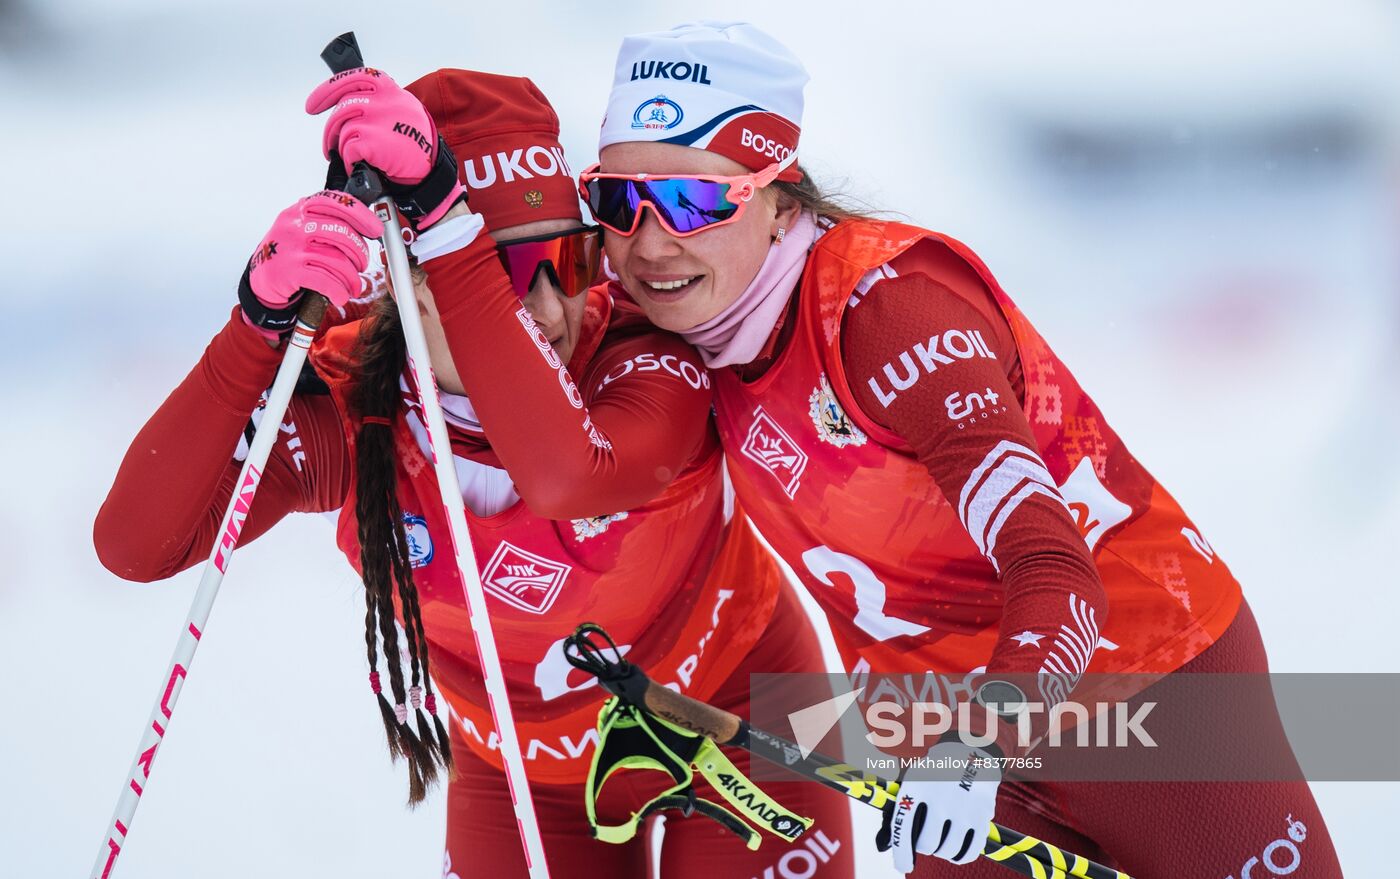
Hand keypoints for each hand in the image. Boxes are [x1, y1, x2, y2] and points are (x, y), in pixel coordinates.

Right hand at [238, 190, 381, 338]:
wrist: (260, 278)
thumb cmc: (288, 252)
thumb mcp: (301, 227)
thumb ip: (326, 221)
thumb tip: (365, 224)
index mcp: (299, 210)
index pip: (335, 202)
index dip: (361, 215)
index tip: (376, 229)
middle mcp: (295, 226)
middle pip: (342, 234)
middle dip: (360, 253)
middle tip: (363, 265)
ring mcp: (292, 248)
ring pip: (338, 260)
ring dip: (352, 278)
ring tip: (354, 285)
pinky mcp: (290, 271)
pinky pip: (326, 281)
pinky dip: (339, 291)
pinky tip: (341, 296)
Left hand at [305, 67, 466, 228]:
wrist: (429, 171)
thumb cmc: (415, 144)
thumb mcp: (403, 111)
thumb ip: (377, 102)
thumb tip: (345, 105)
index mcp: (389, 90)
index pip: (353, 78)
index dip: (327, 91)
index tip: (313, 105)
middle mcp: (383, 101)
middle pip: (342, 110)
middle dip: (331, 131)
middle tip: (331, 145)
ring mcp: (378, 120)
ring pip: (343, 131)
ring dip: (344, 149)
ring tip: (356, 159)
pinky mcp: (374, 141)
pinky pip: (348, 149)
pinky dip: (350, 161)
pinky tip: (361, 166)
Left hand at [879, 741, 1000, 872]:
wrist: (969, 751)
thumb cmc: (934, 772)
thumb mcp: (914, 780)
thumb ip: (902, 809)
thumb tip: (884, 845)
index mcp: (917, 786)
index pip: (903, 827)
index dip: (901, 853)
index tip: (903, 866)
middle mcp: (940, 797)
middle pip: (927, 844)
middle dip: (925, 847)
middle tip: (927, 840)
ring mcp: (964, 807)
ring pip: (949, 850)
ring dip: (943, 851)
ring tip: (941, 842)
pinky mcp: (982, 815)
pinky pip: (971, 850)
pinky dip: (962, 855)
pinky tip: (956, 850)